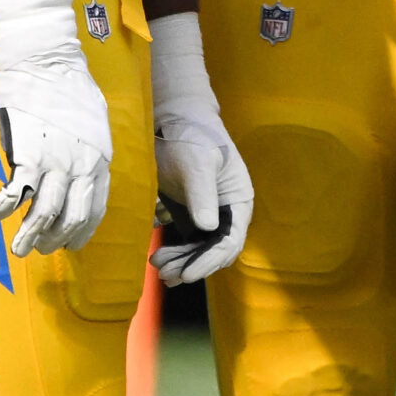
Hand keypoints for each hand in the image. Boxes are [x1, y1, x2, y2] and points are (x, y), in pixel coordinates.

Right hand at [0, 0, 111, 255]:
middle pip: (72, 217)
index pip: (95, 209)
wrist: (48, 60)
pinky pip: (16, 191)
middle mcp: (81, 165)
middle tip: (41, 249)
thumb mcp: (95, 123)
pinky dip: (4, 208)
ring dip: (30, 235)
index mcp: (100, 159)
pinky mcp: (28, 152)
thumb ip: (90, 151)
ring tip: (19, 249)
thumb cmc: (70, 86)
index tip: (70, 244)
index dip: (82, 232)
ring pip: (44, 212)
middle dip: (56, 240)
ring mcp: (55, 161)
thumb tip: (83, 173)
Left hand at [146, 12, 252, 284]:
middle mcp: (227, 212)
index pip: (229, 241)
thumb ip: (202, 192)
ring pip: (198, 249)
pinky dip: (173, 251)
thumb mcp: (199, 162)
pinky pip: (184, 240)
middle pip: (213, 250)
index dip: (210, 260)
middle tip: (166, 275)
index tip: (189, 274)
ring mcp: (208, 214)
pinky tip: (156, 255)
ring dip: (181, 261)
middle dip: (192, 265)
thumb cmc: (192, 136)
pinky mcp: (190, 212)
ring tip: (157, 267)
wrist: (175, 120)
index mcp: (238, 201)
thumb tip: (208, 227)